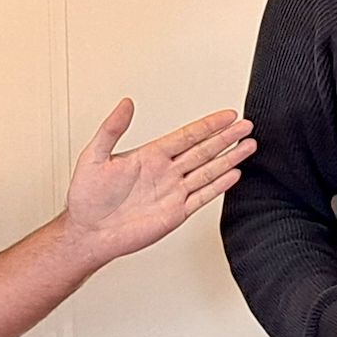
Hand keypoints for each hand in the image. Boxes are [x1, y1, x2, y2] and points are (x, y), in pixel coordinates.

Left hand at [65, 99, 255, 262]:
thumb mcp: (94, 155)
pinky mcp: (176, 213)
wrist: (88, 232)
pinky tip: (233, 174)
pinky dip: (219, 186)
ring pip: (208, 170)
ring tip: (248, 146)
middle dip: (226, 137)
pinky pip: (202, 196)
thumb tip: (125, 103)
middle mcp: (165, 172)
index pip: (187, 135)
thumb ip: (112, 129)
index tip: (227, 115)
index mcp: (150, 155)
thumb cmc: (87, 198)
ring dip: (229, 158)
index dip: (209, 125)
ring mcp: (173, 192)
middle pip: (204, 150)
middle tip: (247, 126)